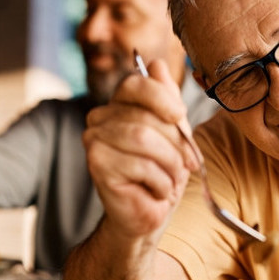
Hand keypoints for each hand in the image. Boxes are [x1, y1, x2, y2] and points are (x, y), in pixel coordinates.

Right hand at [83, 57, 198, 239]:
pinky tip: (156, 191)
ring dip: (169, 165)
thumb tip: (157, 64)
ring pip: (143, 139)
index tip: (180, 116)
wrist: (147, 215)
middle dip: (176, 144)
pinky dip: (160, 182)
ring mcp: (94, 140)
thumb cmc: (161, 174)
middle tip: (185, 164)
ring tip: (171, 180)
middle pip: (146, 118)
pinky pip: (140, 165)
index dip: (162, 98)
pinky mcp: (96, 164)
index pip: (136, 84)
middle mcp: (100, 117)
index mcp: (119, 105)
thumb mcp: (174, 134)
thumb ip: (166, 100)